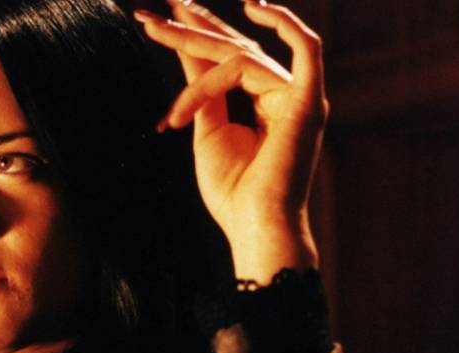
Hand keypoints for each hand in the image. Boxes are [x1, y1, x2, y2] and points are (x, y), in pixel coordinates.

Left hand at [134, 0, 326, 280]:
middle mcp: (283, 93)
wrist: (253, 224)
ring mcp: (298, 96)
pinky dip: (285, 25)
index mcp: (263, 101)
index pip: (229, 56)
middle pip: (233, 48)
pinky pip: (306, 50)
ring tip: (157, 35)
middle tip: (149, 13)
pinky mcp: (308, 102)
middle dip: (190, 26)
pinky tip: (255, 6)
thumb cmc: (233, 190)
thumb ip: (203, 89)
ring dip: (194, 47)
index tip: (158, 19)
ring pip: (242, 56)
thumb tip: (187, 53)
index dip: (197, 32)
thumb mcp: (208, 129)